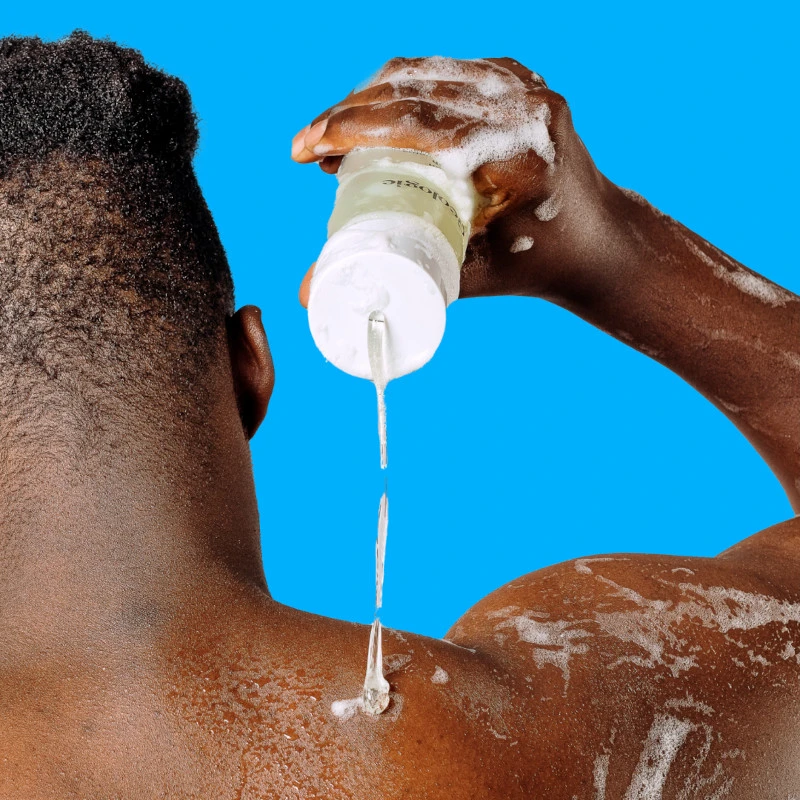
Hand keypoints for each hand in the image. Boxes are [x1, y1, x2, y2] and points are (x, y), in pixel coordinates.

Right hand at [292, 57, 620, 302]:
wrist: (599, 242)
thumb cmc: (536, 266)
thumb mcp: (467, 277)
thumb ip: (392, 277)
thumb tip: (308, 297)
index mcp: (512, 152)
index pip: (411, 123)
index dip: (345, 128)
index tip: (304, 147)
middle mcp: (522, 106)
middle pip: (410, 88)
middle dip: (347, 112)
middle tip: (311, 143)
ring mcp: (526, 86)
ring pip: (425, 71)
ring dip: (370, 96)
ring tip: (337, 130)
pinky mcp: (524, 80)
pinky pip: (450, 69)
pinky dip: (407, 86)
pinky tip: (380, 109)